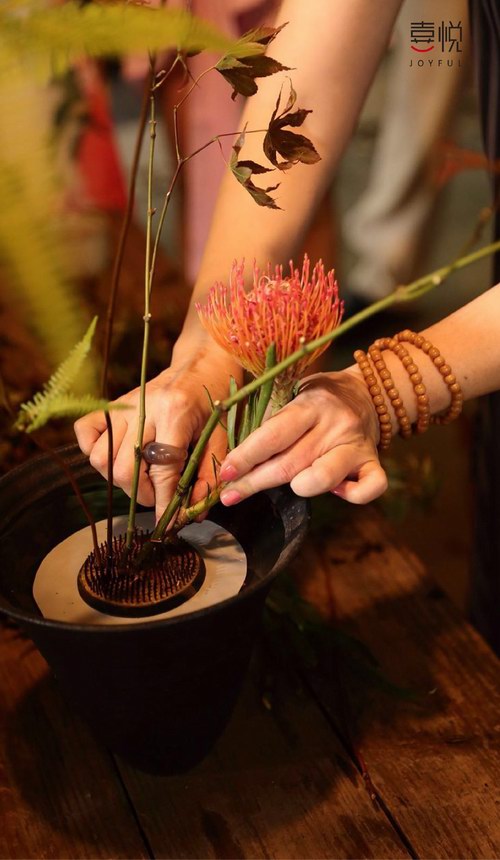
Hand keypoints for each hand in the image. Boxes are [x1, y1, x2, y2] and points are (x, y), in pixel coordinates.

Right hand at [74, 354, 238, 519]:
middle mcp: (143, 409)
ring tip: (141, 480)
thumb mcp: (220, 439)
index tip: (167, 524)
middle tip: (157, 498)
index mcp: (175, 415)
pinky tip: (116, 458)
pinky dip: (93, 451)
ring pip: (101, 457)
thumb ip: (208, 475)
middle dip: (141, 495)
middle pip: (124, 468)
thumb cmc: (214, 402)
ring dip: (118, 480)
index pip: (162, 471)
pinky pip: (86, 433)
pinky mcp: (111, 405)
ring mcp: (123, 406)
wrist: (202, 365)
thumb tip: (194, 512)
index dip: (163, 503)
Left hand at [218, 368, 387, 504]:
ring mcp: (357, 445)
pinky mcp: (374, 462)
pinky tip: (336, 489)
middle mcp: (335, 424)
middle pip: (290, 463)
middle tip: (229, 496)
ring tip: (290, 488)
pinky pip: (369, 488)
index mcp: (311, 404)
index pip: (273, 435)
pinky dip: (351, 495)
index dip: (246, 457)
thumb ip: (271, 422)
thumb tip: (237, 461)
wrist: (367, 391)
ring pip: (324, 477)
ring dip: (300, 488)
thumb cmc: (318, 399)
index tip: (224, 474)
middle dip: (255, 482)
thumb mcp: (293, 394)